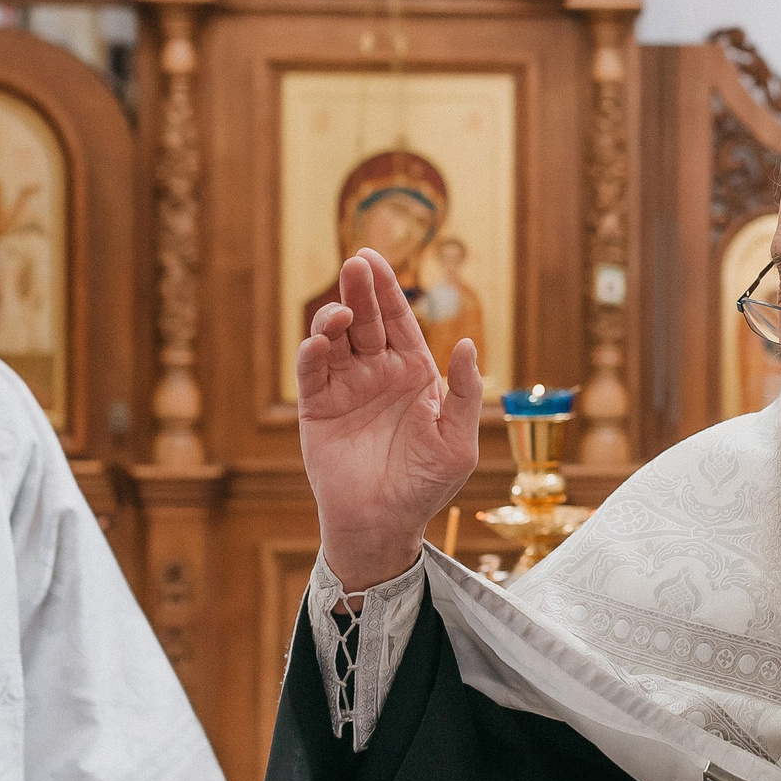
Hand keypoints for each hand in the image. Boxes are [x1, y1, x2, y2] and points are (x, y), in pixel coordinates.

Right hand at [298, 249, 482, 589]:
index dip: (388, 290)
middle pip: (366, 320)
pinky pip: (313, 373)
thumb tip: (467, 344)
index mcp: (413, 374)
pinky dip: (312, 354)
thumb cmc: (426, 485)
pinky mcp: (317, 408)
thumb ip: (462, 393)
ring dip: (334, 318)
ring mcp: (346, 388)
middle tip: (356, 264)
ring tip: (340, 313)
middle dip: (361, 290)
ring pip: (335, 340)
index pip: (399, 321)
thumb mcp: (458, 441)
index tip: (373, 258)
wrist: (384, 523)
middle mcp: (377, 374)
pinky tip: (320, 343)